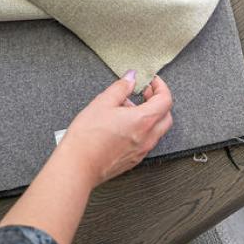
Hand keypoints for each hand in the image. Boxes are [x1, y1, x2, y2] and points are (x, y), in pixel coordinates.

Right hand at [55, 72, 173, 188]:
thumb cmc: (87, 137)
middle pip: (166, 116)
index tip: (151, 81)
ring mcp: (141, 151)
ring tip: (128, 109)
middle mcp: (147, 137)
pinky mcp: (133, 160)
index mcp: (143, 121)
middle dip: (159, 101)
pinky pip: (147, 141)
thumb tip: (131, 78)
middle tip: (144, 93)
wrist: (77, 166)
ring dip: (150, 116)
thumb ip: (121, 88)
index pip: (165, 100)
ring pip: (157, 130)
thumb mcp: (102, 103)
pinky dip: (142, 129)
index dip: (160, 87)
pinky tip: (123, 125)